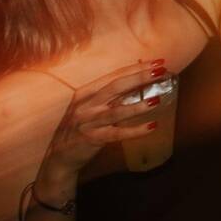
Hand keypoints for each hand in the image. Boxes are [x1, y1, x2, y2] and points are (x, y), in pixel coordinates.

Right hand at [35, 61, 164, 199]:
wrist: (59, 158)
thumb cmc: (79, 129)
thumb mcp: (90, 108)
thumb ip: (110, 96)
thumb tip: (140, 81)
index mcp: (85, 93)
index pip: (114, 76)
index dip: (136, 68)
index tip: (157, 62)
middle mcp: (85, 105)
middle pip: (116, 87)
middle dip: (139, 77)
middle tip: (161, 72)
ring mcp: (88, 123)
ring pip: (117, 111)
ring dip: (139, 105)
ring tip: (157, 100)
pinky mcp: (92, 139)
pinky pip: (117, 133)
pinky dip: (135, 130)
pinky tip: (152, 126)